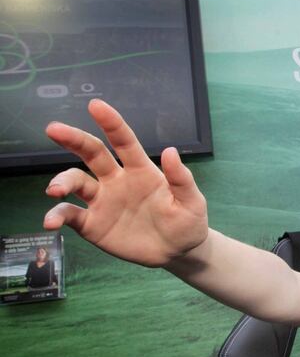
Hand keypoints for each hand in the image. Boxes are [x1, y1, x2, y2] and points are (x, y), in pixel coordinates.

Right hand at [42, 99, 208, 266]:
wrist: (178, 252)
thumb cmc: (187, 221)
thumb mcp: (192, 201)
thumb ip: (181, 178)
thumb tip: (171, 150)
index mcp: (141, 170)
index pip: (123, 141)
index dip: (111, 123)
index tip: (96, 105)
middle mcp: (117, 180)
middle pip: (92, 153)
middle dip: (73, 139)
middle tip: (53, 129)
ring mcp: (102, 201)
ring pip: (76, 182)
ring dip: (62, 182)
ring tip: (54, 190)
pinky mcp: (93, 224)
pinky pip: (70, 215)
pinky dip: (57, 215)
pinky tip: (50, 222)